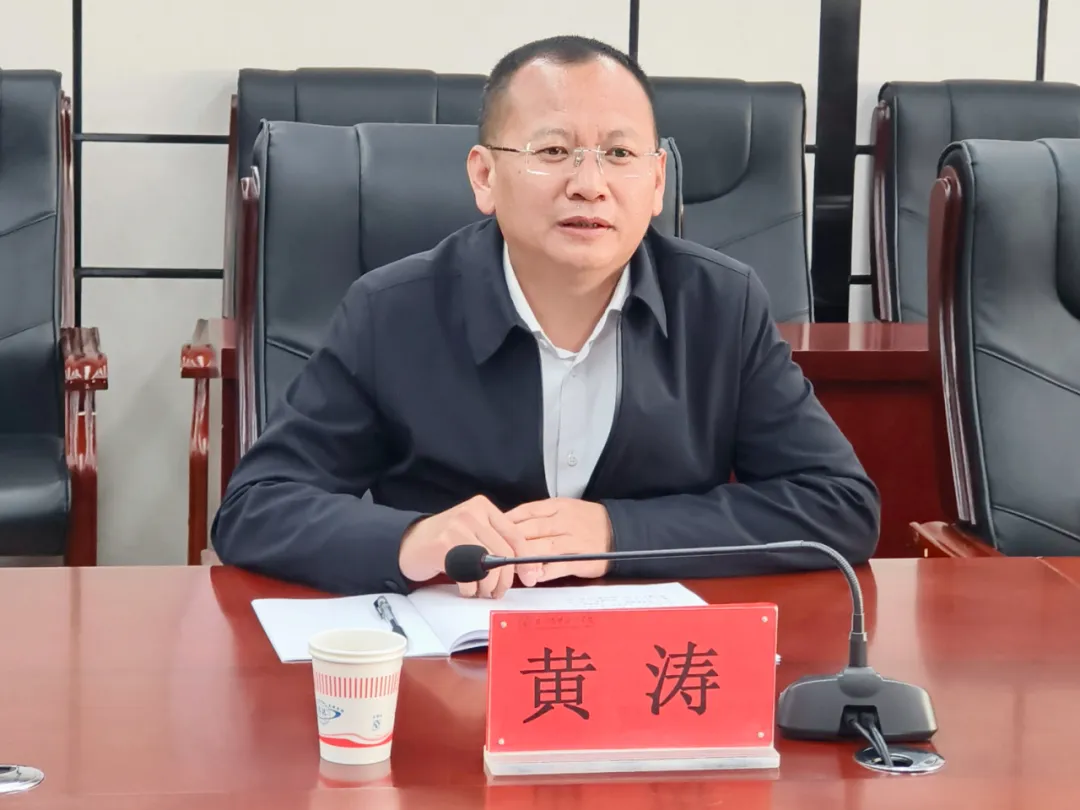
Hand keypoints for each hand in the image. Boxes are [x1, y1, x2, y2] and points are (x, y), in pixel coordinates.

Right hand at [398, 495, 542, 597]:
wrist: (407, 543)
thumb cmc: (445, 542)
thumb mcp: (473, 532)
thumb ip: (496, 542)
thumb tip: (527, 567)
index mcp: (484, 508)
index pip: (515, 535)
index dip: (526, 560)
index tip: (531, 577)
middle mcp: (472, 514)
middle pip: (503, 554)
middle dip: (505, 581)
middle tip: (498, 592)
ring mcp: (457, 527)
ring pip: (487, 567)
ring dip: (487, 588)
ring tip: (481, 592)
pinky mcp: (443, 544)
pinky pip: (468, 576)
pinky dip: (469, 590)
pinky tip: (465, 589)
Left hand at [505, 498, 613, 582]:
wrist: (619, 530)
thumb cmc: (587, 521)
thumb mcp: (564, 508)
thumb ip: (539, 516)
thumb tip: (510, 525)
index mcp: (557, 507)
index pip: (525, 512)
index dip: (506, 523)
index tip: (493, 532)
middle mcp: (563, 522)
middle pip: (529, 531)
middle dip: (510, 543)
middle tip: (496, 553)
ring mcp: (572, 541)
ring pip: (541, 548)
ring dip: (523, 559)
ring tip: (510, 568)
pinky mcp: (580, 559)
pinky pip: (558, 566)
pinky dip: (544, 572)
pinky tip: (532, 576)